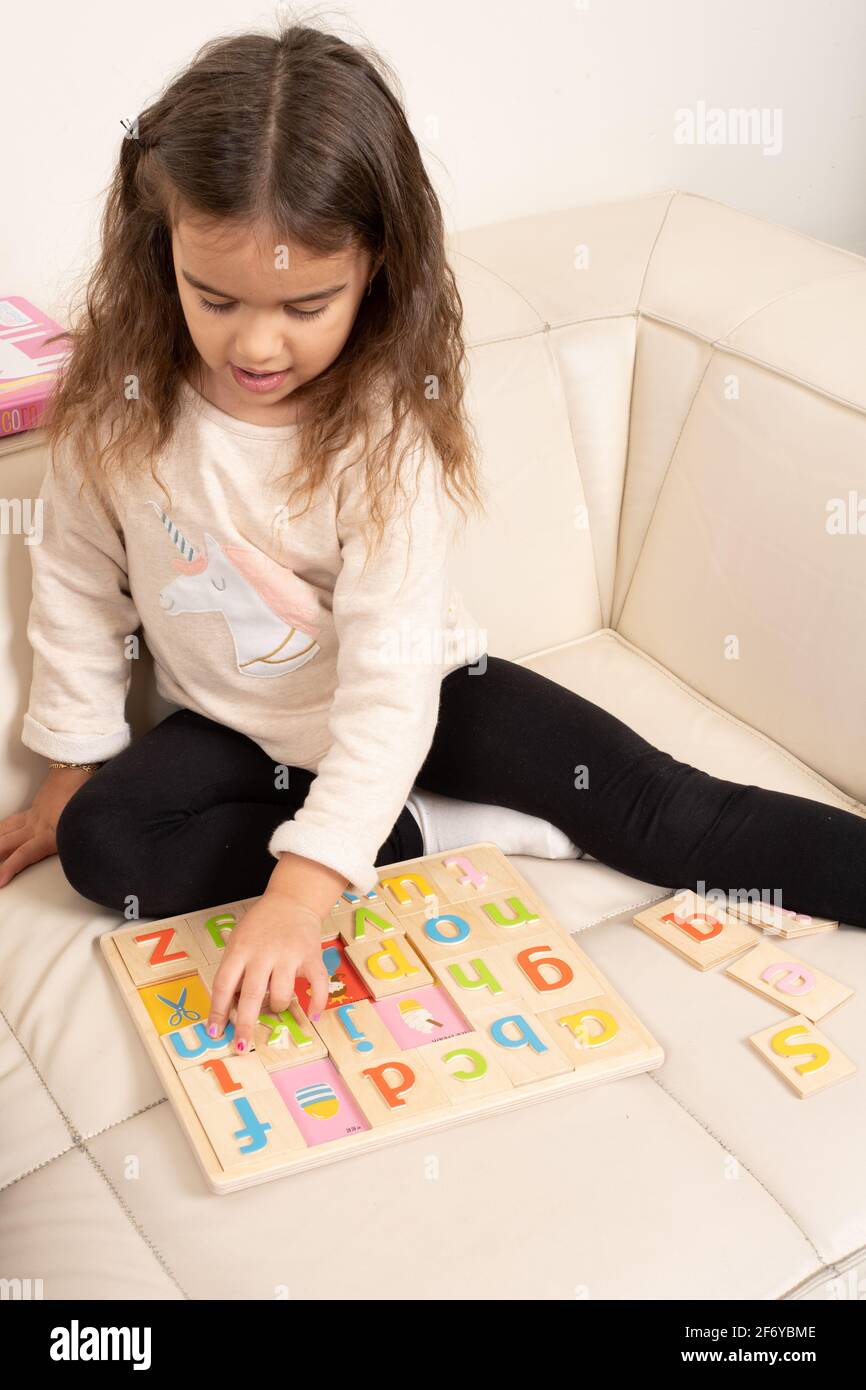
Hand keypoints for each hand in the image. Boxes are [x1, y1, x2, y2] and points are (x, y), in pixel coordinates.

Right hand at [0, 767, 94, 888]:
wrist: (76, 769)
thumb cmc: (84, 796)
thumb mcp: (85, 826)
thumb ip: (78, 845)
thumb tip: (84, 863)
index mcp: (49, 833)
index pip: (24, 854)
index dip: (9, 868)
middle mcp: (36, 826)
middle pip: (8, 843)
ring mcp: (33, 816)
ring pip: (6, 830)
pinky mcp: (34, 809)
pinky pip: (13, 822)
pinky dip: (1, 829)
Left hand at [206, 891, 332, 1053]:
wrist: (292, 900)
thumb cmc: (260, 926)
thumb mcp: (238, 940)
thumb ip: (234, 969)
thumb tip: (229, 1007)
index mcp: (240, 949)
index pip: (224, 984)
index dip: (217, 1010)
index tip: (214, 1032)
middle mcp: (263, 953)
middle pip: (250, 994)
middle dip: (244, 1025)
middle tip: (241, 1047)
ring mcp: (289, 954)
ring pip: (281, 995)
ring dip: (276, 1008)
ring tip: (275, 1006)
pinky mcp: (312, 956)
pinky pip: (318, 985)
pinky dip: (317, 1003)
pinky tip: (313, 1016)